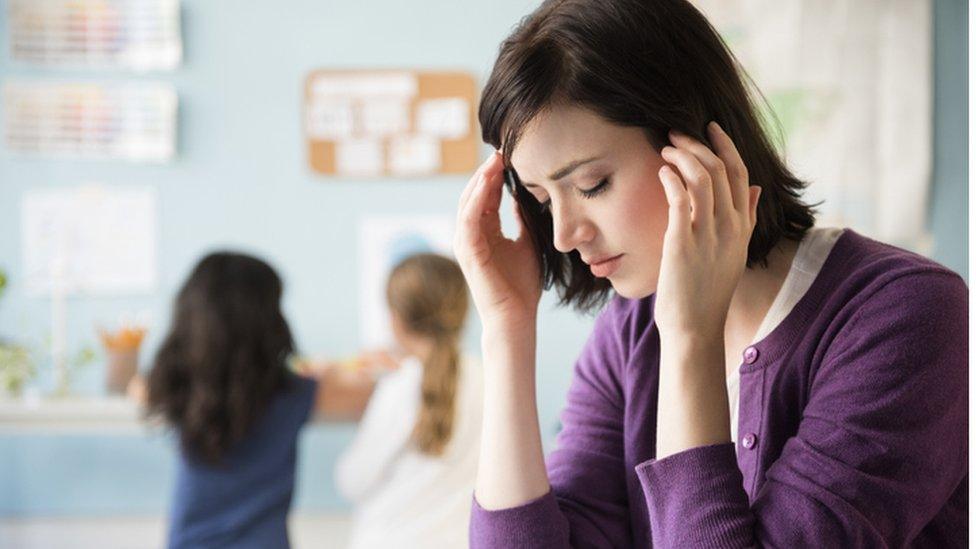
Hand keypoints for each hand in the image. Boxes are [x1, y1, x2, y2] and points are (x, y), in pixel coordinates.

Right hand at [454, 152, 541, 329]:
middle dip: (487, 172)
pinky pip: (468, 220)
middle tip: (502, 149)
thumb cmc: (522, 285)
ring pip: (468, 203)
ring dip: (480, 180)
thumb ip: (522, 220)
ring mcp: (467, 243)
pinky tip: (486, 183)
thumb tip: (524, 196)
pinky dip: (475, 200)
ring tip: (494, 160)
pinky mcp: (468, 252)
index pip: (487, 196)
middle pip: (475, 194)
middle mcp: (472, 235)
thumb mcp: (527, 242)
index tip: (511, 155)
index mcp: (485, 232)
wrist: (517, 316)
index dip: (496, 175)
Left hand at [654, 122, 760, 337]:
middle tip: (675, 134)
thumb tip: (757, 190)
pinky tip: (661, 173)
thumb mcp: (734, 252)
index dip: (726, 146)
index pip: (741, 173)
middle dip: (697, 145)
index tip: (710, 127)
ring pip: (702, 178)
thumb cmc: (708, 291)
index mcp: (744, 226)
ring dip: (682, 156)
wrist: (695, 327)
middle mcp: (731, 227)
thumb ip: (747, 218)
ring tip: (665, 150)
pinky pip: (680, 198)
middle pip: (720, 170)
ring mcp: (709, 234)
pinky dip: (671, 178)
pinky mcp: (683, 243)